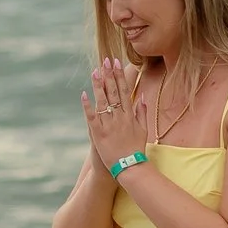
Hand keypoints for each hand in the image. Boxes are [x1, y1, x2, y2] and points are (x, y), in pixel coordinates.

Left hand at [82, 57, 156, 171]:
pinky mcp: (98, 134)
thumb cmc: (135, 148)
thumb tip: (140, 97)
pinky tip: (84, 95)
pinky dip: (87, 106)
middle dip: (109, 75)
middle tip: (105, 60)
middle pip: (113, 92)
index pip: (124, 90)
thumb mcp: (143, 129)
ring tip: (94, 72)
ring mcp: (109, 125)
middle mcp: (120, 118)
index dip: (119, 75)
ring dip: (98, 86)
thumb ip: (141, 112)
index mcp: (130, 115)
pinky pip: (92, 118)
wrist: (129, 167)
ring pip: (102, 102)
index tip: (116, 63)